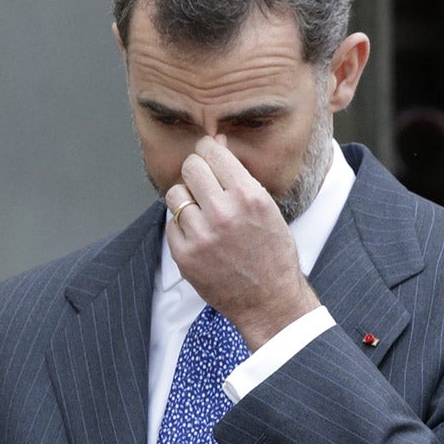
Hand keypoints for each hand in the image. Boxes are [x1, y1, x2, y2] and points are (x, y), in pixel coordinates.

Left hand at [162, 137, 321, 348]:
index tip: (207, 156)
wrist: (269, 301)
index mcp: (248, 196)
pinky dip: (182, 226)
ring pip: (175, 195)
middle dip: (196, 172)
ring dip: (187, 199)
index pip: (211, 152)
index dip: (207, 151)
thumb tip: (216, 143)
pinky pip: (171, 223)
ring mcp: (201, 236)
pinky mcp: (185, 256)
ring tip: (203, 213)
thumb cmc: (273, 254)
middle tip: (204, 185)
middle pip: (190, 168)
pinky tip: (200, 236)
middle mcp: (223, 213)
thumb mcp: (267, 208)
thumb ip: (239, 175)